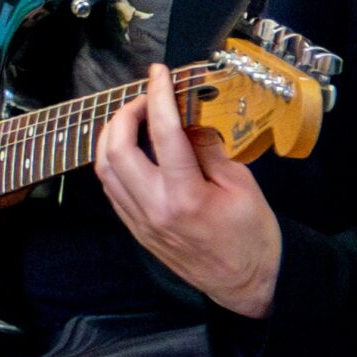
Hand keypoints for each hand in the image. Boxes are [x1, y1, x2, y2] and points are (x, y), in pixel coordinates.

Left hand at [94, 63, 282, 317]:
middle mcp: (153, 208)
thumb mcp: (241, 184)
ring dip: (112, 136)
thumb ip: (208, 149)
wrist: (247, 283)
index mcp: (185, 196)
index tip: (159, 73)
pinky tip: (132, 147)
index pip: (163, 134)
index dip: (158, 96)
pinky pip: (111, 187)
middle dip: (124, 113)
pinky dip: (114, 160)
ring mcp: (138, 220)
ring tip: (135, 118)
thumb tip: (186, 119)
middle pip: (116, 149)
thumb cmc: (252, 234)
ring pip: (104, 169)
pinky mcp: (134, 228)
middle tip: (144, 96)